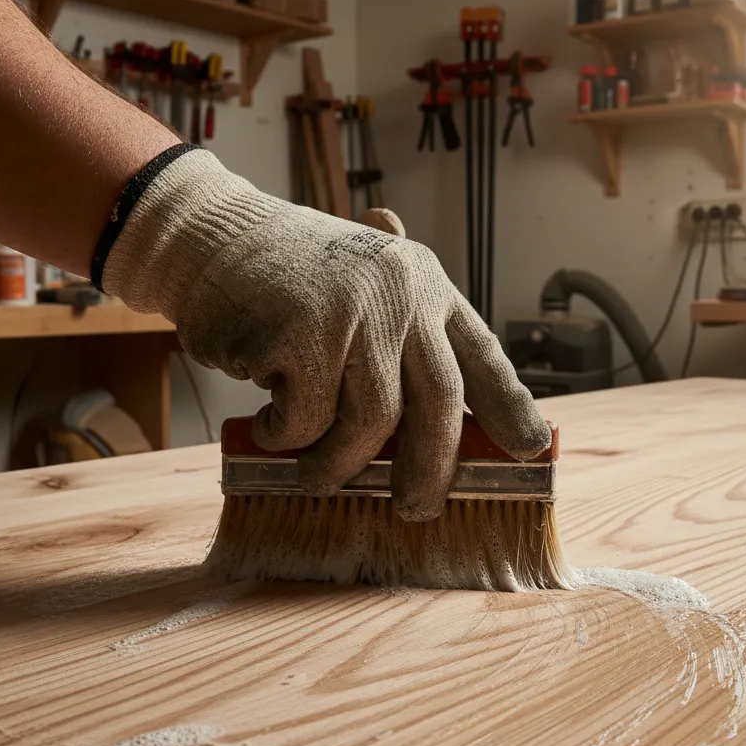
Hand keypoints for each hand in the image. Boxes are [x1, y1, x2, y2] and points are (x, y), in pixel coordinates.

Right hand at [102, 149, 549, 520]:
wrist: (212, 237)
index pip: (481, 354)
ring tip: (314, 474)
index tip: (533, 448)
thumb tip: (423, 433)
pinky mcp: (301, 333)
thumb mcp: (358, 294)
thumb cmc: (285, 282)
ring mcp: (353, 312)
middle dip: (432, 469)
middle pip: (439, 402)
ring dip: (339, 464)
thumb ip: (394, 347)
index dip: (511, 406)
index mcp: (425, 287)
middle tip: (416, 509)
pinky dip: (285, 437)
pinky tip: (267, 423)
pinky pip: (305, 420)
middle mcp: (400, 295)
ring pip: (371, 423)